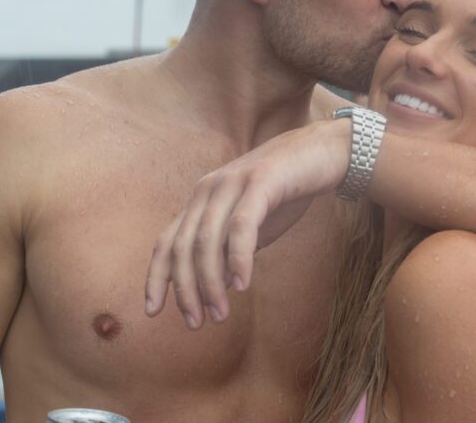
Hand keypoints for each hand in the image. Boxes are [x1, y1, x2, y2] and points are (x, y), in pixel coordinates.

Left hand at [144, 118, 350, 328]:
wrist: (323, 151)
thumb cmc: (287, 191)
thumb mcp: (252, 224)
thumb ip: (230, 247)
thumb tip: (215, 283)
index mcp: (203, 198)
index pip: (167, 241)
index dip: (156, 277)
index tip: (152, 311)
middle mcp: (210, 188)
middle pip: (182, 245)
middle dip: (185, 290)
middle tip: (197, 323)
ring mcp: (233, 182)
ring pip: (207, 239)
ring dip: (210, 282)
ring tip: (219, 314)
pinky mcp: (261, 181)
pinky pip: (242, 225)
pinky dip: (238, 257)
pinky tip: (242, 285)